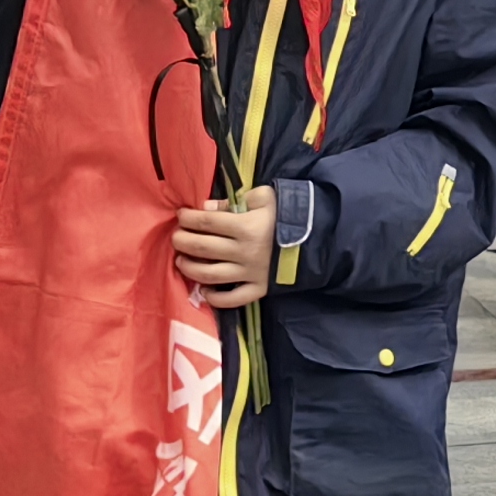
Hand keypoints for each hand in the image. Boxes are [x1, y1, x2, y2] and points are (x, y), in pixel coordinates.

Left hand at [175, 186, 277, 307]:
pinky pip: (232, 299)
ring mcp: (250, 273)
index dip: (188, 218)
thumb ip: (235, 200)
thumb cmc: (288, 215)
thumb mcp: (265, 197)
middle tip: (176, 237)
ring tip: (181, 261)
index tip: (181, 215)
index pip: (207, 221)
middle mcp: (244, 252)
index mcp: (246, 226)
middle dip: (182, 241)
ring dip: (189, 268)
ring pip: (209, 274)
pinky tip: (205, 290)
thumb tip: (207, 207)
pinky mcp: (258, 289)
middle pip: (202, 247)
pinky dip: (214, 298)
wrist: (318, 239)